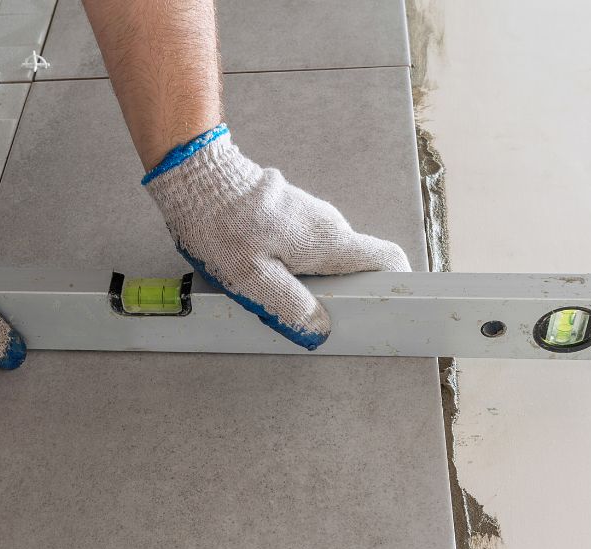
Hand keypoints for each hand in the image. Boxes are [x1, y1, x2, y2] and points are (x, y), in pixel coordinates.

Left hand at [145, 125, 410, 349]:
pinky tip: (263, 278)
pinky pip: (304, 248)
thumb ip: (289, 306)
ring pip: (327, 259)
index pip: (388, 260)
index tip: (378, 312)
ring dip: (312, 284)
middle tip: (311, 321)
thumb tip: (319, 330)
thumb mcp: (252, 277)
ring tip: (279, 301)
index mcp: (328, 241)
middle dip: (342, 297)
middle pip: (355, 266)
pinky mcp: (288, 215)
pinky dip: (294, 269)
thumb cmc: (220, 225)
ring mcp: (309, 217)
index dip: (394, 287)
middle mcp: (327, 225)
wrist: (195, 175)